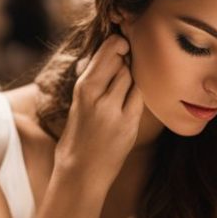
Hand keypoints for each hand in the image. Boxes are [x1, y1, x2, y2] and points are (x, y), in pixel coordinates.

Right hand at [55, 35, 143, 187]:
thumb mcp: (77, 104)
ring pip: (132, 80)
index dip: (119, 44)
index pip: (108, 53)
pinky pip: (139, 98)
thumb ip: (93, 81)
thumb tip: (111, 55)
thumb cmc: (76, 138)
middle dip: (126, 62)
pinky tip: (126, 104)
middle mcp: (99, 97)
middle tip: (124, 66)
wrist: (80, 174)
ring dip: (130, 80)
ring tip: (119, 92)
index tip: (122, 44)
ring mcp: (116, 111)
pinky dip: (136, 96)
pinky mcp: (129, 125)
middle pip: (123, 64)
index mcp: (82, 89)